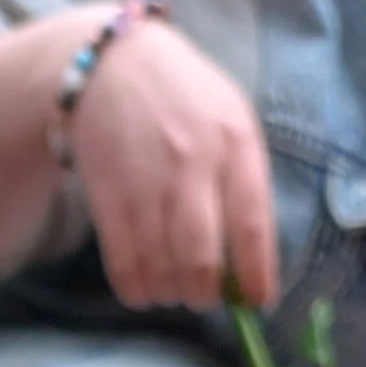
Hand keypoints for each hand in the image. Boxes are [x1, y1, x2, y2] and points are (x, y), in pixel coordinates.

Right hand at [70, 12, 276, 311]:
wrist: (113, 65)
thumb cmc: (185, 101)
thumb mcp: (231, 120)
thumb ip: (244, 181)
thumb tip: (250, 262)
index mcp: (234, 141)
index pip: (253, 224)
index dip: (256, 273)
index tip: (257, 301)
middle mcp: (192, 161)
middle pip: (201, 259)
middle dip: (203, 293)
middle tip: (202, 296)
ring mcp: (146, 179)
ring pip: (161, 268)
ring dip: (169, 293)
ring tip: (172, 290)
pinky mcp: (108, 194)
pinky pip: (124, 264)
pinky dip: (136, 289)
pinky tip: (143, 288)